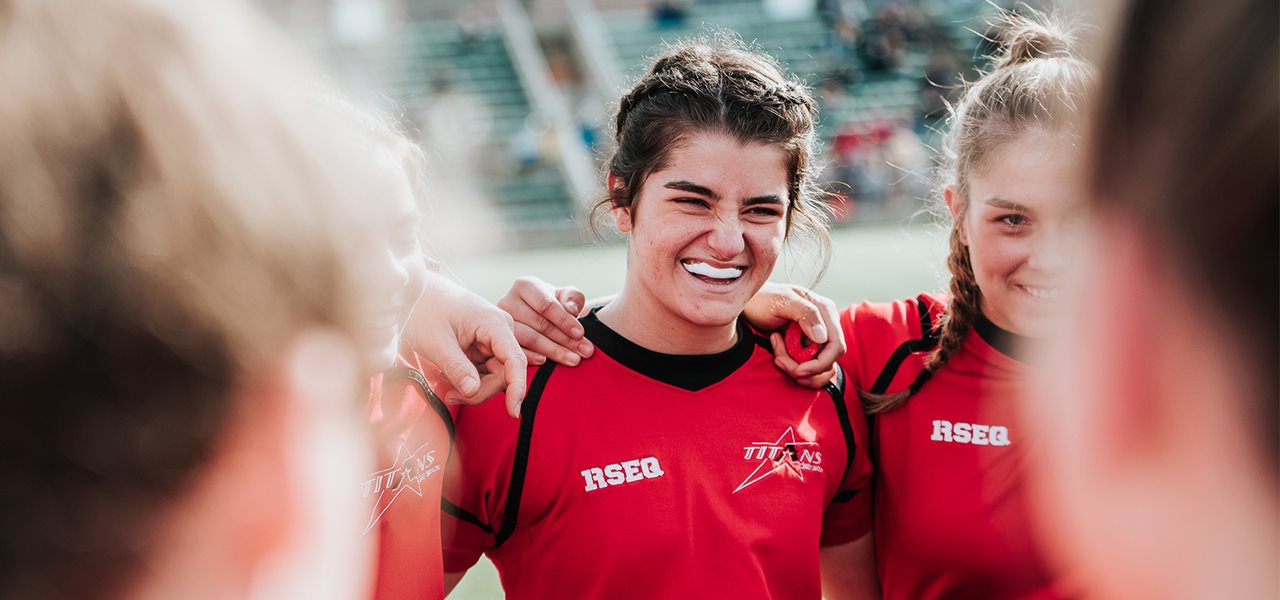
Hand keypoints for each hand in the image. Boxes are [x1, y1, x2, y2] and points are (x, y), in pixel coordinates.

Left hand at [403, 271, 527, 417]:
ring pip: (495, 375)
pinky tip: (451, 381)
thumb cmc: (423, 310)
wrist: (412, 293)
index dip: (517, 388)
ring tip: (447, 390)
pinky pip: (484, 371)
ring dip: (474, 388)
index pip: (515, 360)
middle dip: (481, 390)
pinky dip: (470, 381)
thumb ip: (456, 368)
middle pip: (504, 373)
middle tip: (451, 397)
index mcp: (494, 323)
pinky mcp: (483, 345)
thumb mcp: (436, 342)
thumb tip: (473, 391)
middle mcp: (500, 329)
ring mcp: (492, 337)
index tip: (513, 412)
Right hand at [496, 276, 594, 366]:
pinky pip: (516, 351)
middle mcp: (507, 301)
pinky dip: (532, 358)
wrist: (537, 317)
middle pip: (538, 323)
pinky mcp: (497, 340)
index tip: (580, 334)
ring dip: (553, 351)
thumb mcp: (565, 296)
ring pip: (528, 338)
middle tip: (584, 352)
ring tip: (574, 360)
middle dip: (565, 339)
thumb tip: (570, 309)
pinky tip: (546, 363)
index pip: (545, 304)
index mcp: (525, 286)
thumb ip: (572, 298)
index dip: (564, 320)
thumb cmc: (554, 305)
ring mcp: (500, 323)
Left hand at [744, 282, 845, 387]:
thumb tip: (822, 337)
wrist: (749, 304)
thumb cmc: (763, 299)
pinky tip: (779, 356)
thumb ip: (804, 313)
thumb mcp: (781, 301)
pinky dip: (793, 368)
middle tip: (779, 361)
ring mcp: (818, 338)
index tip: (798, 370)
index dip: (819, 364)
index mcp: (826, 311)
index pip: (836, 346)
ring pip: (819, 369)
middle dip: (804, 369)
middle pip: (827, 362)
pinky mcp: (807, 348)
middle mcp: (826, 326)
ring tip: (778, 357)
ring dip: (797, 370)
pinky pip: (808, 369)